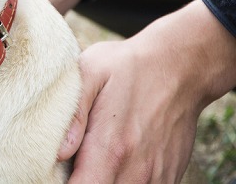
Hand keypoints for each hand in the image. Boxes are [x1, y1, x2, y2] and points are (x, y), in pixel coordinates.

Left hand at [58, 0, 235, 181]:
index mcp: (111, 148)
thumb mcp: (91, 72)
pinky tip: (114, 163)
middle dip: (82, 182)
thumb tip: (60, 152)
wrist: (180, 66)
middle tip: (72, 163)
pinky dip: (124, 181)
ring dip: (104, 181)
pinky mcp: (169, 176)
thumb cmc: (128, 65)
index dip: (64, 183)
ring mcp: (156, 176)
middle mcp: (136, 169)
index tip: (56, 170)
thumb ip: (74, 114)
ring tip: (93, 160)